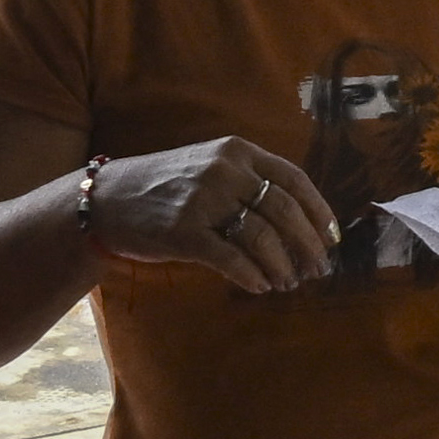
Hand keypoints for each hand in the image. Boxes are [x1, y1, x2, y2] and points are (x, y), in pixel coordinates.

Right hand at [87, 137, 336, 294]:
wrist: (105, 200)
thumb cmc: (165, 188)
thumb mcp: (209, 167)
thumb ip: (249, 182)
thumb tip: (300, 223)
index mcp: (237, 151)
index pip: (294, 179)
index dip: (320, 211)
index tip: (332, 238)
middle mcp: (224, 170)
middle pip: (285, 211)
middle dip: (307, 245)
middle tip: (316, 270)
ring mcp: (203, 200)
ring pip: (263, 238)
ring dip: (282, 266)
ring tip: (287, 283)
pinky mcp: (184, 231)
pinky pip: (232, 259)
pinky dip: (253, 276)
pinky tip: (260, 286)